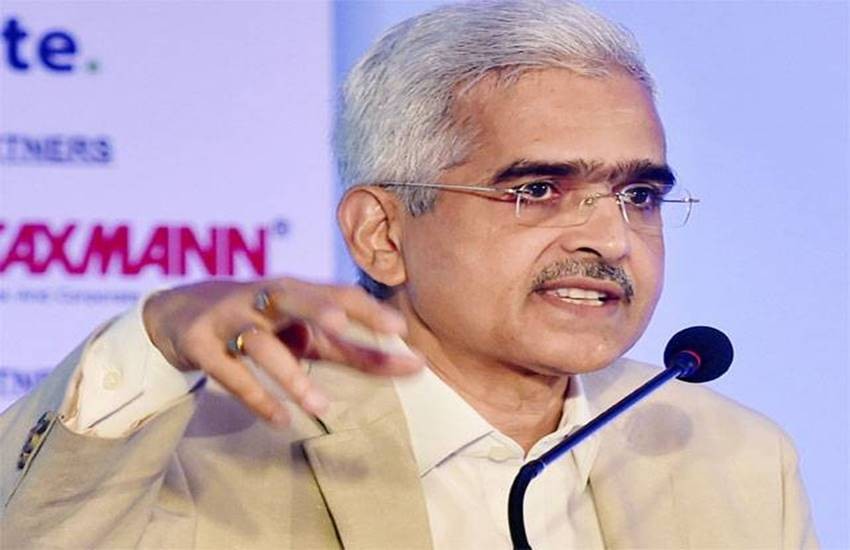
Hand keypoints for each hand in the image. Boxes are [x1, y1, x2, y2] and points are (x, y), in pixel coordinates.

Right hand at [142, 278, 423, 425]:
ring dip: (289, 375)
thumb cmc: (262, 323)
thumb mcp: (306, 333)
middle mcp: (263, 298)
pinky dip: (255, 397)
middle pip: (292, 296)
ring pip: (259, 343)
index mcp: (296, 291)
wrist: (178, 315)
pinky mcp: (200, 346)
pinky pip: (228, 373)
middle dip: (315, 306)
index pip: (336, 293)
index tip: (400, 330)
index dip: (366, 310)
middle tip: (339, 325)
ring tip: (321, 408)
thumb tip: (413, 364)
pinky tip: (281, 421)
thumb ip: (354, 349)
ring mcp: (229, 320)